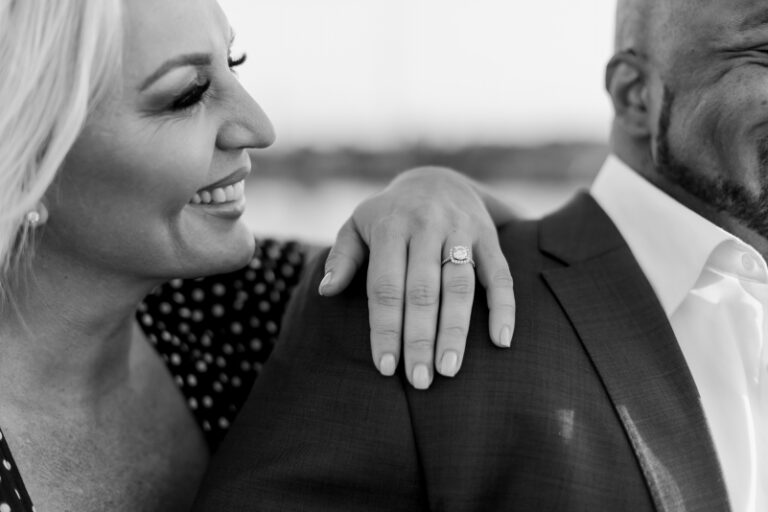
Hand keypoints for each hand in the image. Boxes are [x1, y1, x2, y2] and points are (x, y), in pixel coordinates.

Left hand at [319, 166, 515, 388]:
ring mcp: (460, 231)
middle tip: (419, 380)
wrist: (437, 180)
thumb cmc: (389, 215)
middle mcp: (426, 227)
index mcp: (391, 227)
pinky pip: (500, 275)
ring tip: (450, 370)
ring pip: (460, 286)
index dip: (386, 328)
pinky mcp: (488, 237)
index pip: (386, 286)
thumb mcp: (358, 225)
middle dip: (420, 339)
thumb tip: (326, 291)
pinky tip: (502, 340)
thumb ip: (343, 257)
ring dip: (455, 330)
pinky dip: (504, 307)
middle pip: (422, 291)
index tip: (385, 367)